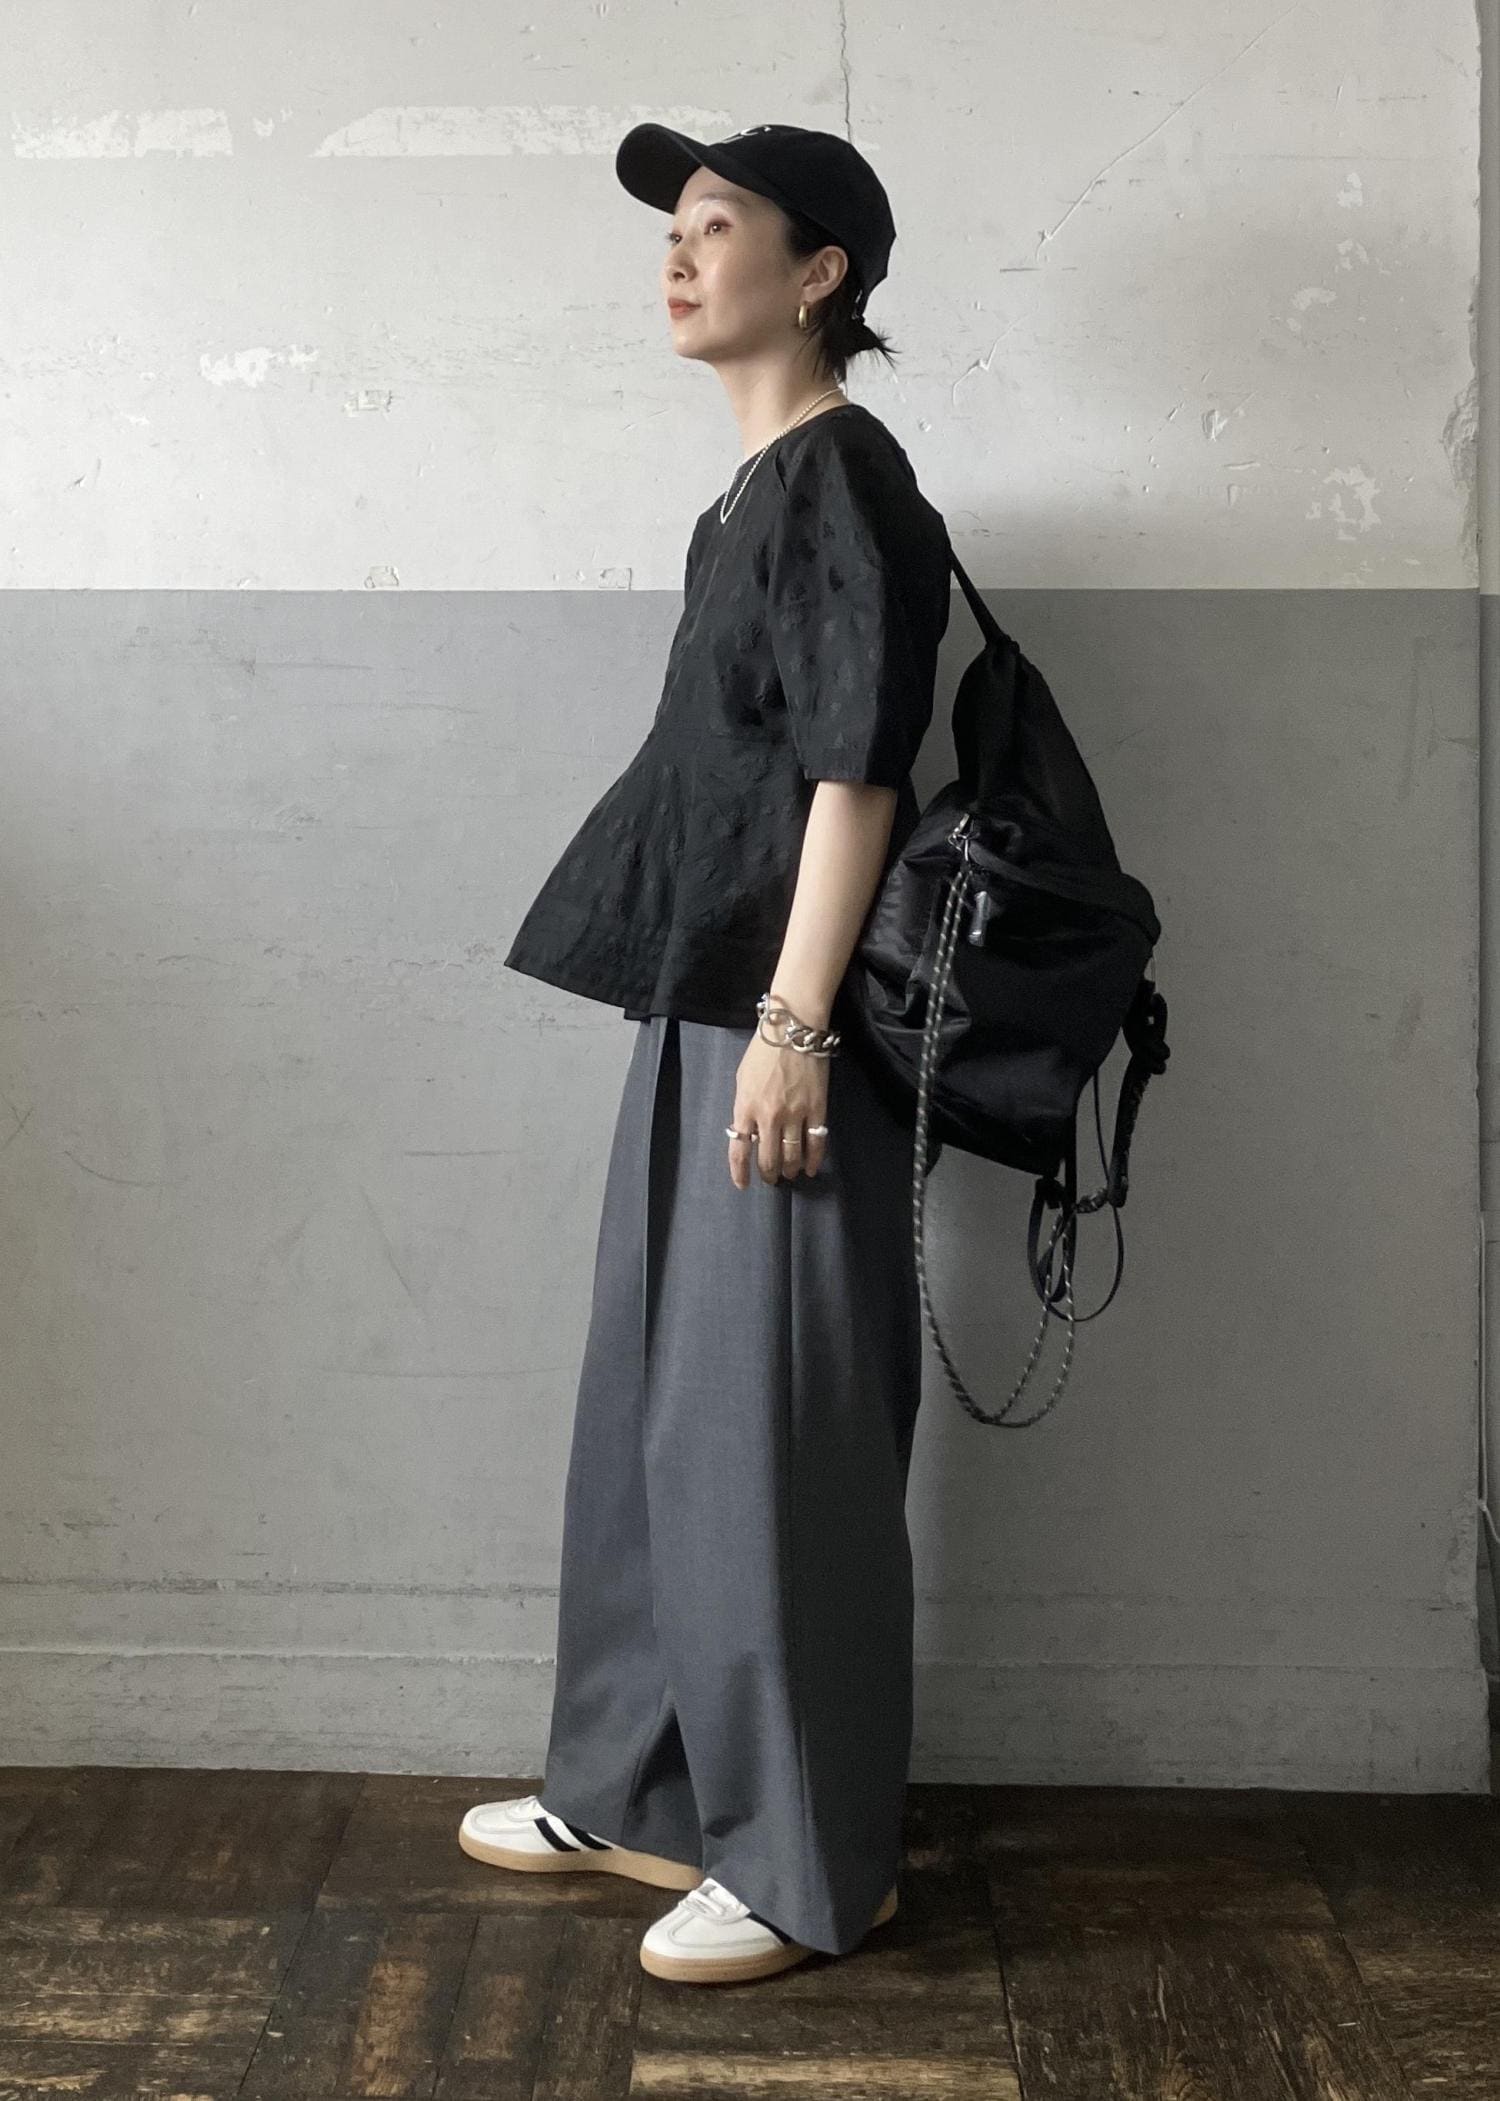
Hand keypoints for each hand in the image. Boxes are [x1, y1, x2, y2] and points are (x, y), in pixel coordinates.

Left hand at [726, 1034, 829, 1188]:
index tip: (743, 1185)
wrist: (794, 1029)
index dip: (740, 1173)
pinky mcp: (817, 1108)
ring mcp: (795, 1113)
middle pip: (768, 1158)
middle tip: (771, 1178)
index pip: (739, 1150)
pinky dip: (814, 1159)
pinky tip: (811, 1168)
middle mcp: (769, 1116)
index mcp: (746, 1107)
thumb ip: (744, 1108)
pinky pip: (816, 1142)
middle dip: (768, 1173)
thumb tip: (750, 1133)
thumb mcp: (742, 1079)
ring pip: (792, 1155)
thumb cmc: (763, 1051)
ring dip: (790, 1169)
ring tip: (789, 1174)